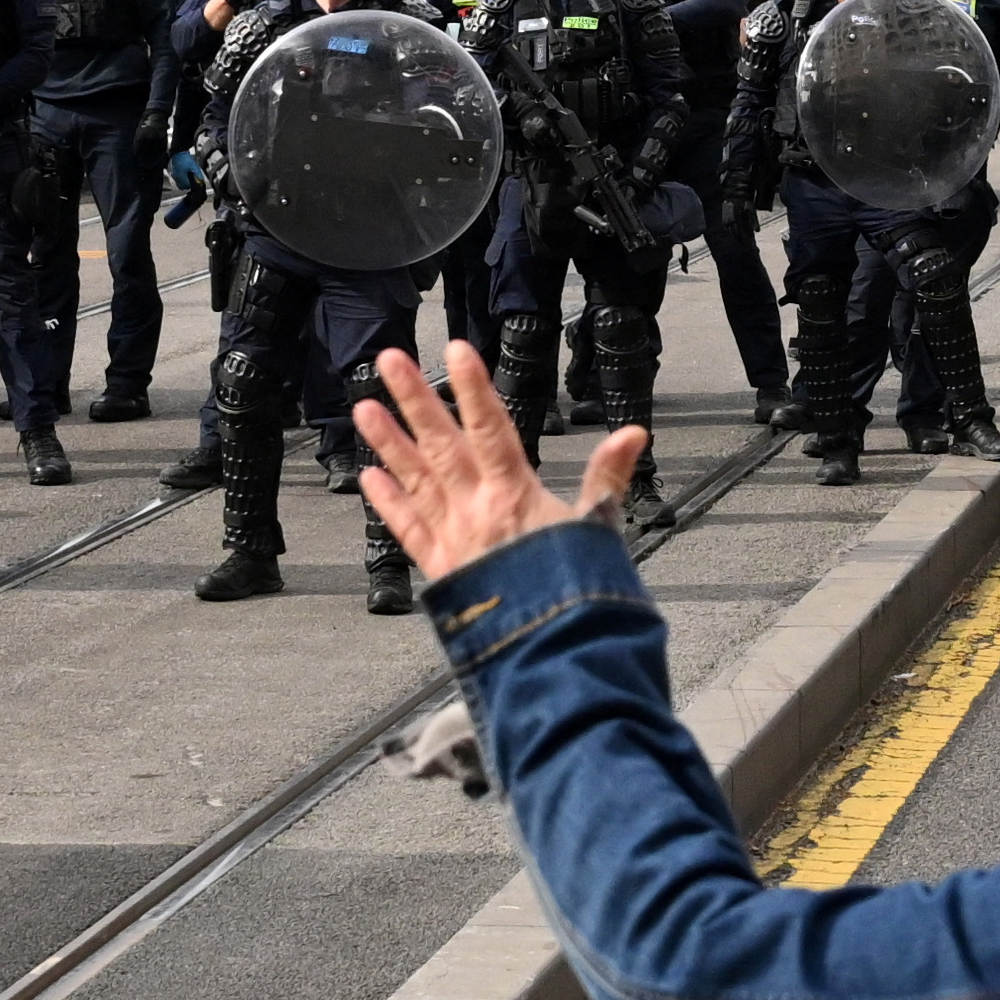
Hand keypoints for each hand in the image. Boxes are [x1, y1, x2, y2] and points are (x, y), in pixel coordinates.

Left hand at [356, 341, 631, 581]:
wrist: (548, 648)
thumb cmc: (574, 593)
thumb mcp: (598, 530)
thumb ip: (609, 478)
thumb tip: (634, 434)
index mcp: (515, 495)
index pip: (491, 428)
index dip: (474, 388)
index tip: (458, 352)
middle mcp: (475, 509)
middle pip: (441, 444)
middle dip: (415, 400)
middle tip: (391, 361)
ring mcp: (451, 537)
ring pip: (414, 478)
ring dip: (389, 441)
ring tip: (365, 407)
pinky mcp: (438, 567)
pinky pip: (406, 528)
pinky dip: (388, 501)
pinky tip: (370, 476)